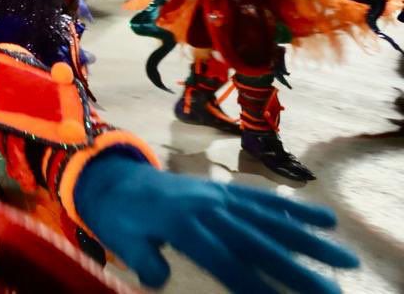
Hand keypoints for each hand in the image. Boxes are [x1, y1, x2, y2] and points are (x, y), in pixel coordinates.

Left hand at [74, 153, 356, 292]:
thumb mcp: (122, 240)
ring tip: (344, 257)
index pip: (225, 261)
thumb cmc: (119, 216)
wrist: (113, 176)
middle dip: (297, 267)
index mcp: (180, 223)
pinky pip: (261, 199)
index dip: (255, 285)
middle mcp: (206, 206)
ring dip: (308, 238)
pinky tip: (323, 220)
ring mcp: (217, 194)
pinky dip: (292, 209)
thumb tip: (160, 278)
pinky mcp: (222, 188)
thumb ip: (143, 260)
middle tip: (334, 291)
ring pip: (269, 218)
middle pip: (257, 241)